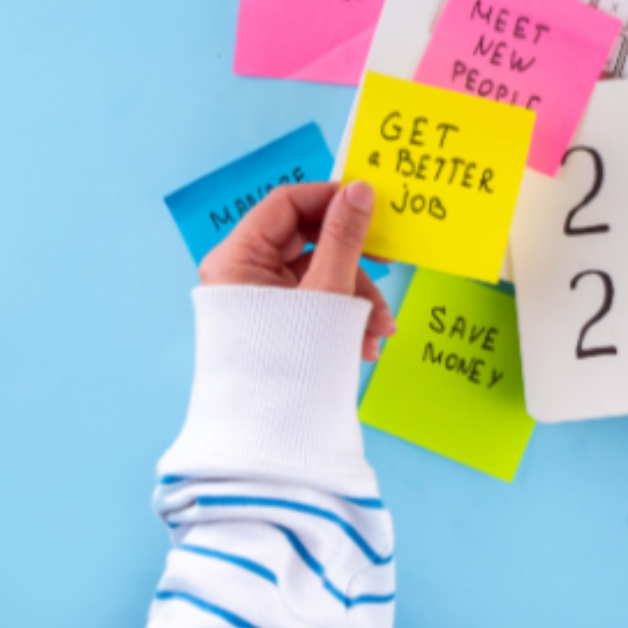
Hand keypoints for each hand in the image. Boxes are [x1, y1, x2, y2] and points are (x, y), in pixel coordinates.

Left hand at [199, 180, 395, 360]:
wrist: (273, 436)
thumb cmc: (289, 364)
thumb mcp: (327, 292)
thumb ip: (345, 237)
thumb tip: (360, 191)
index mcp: (237, 258)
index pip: (286, 203)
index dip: (331, 198)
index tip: (370, 204)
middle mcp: (242, 273)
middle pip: (307, 240)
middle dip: (354, 261)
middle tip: (390, 260)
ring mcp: (258, 298)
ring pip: (317, 273)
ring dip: (356, 295)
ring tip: (380, 328)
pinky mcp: (275, 320)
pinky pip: (314, 300)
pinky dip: (343, 314)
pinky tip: (365, 342)